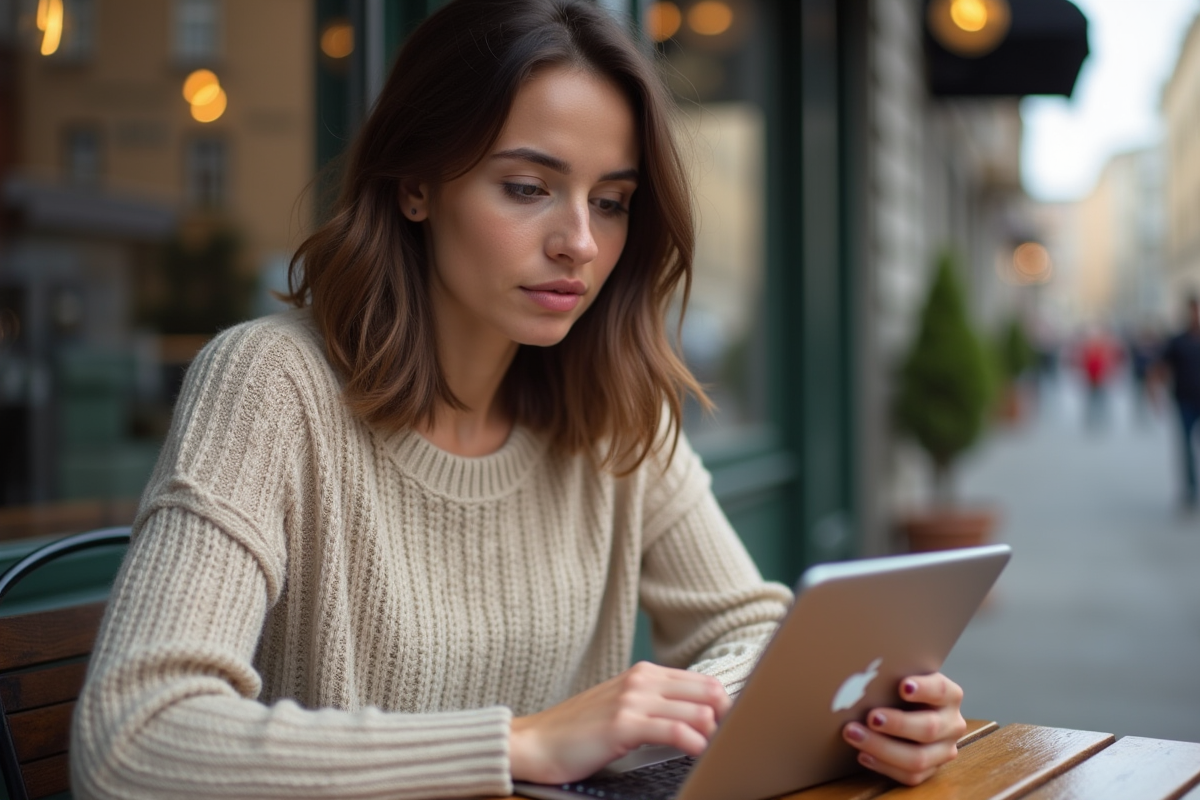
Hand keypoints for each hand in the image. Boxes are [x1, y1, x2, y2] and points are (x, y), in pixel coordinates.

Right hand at [509, 661, 731, 783]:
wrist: (535, 742)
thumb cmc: (578, 732)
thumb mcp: (622, 708)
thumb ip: (656, 705)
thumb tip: (699, 718)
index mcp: (644, 674)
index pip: (703, 681)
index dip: (725, 703)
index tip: (735, 725)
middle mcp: (641, 681)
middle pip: (707, 692)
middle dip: (728, 716)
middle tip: (735, 738)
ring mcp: (632, 700)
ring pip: (695, 709)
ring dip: (715, 731)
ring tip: (722, 748)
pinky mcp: (623, 724)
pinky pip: (674, 729)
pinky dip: (694, 741)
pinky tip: (700, 752)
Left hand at [841, 672, 966, 785]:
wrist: (908, 711)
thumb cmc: (899, 691)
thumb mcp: (901, 679)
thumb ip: (891, 678)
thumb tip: (862, 677)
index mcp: (950, 695)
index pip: (941, 690)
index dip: (924, 689)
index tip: (902, 686)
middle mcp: (952, 723)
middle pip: (929, 728)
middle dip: (897, 724)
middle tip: (871, 717)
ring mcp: (945, 749)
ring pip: (918, 758)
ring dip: (883, 748)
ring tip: (855, 735)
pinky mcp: (932, 770)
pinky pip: (910, 775)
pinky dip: (884, 766)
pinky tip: (863, 754)